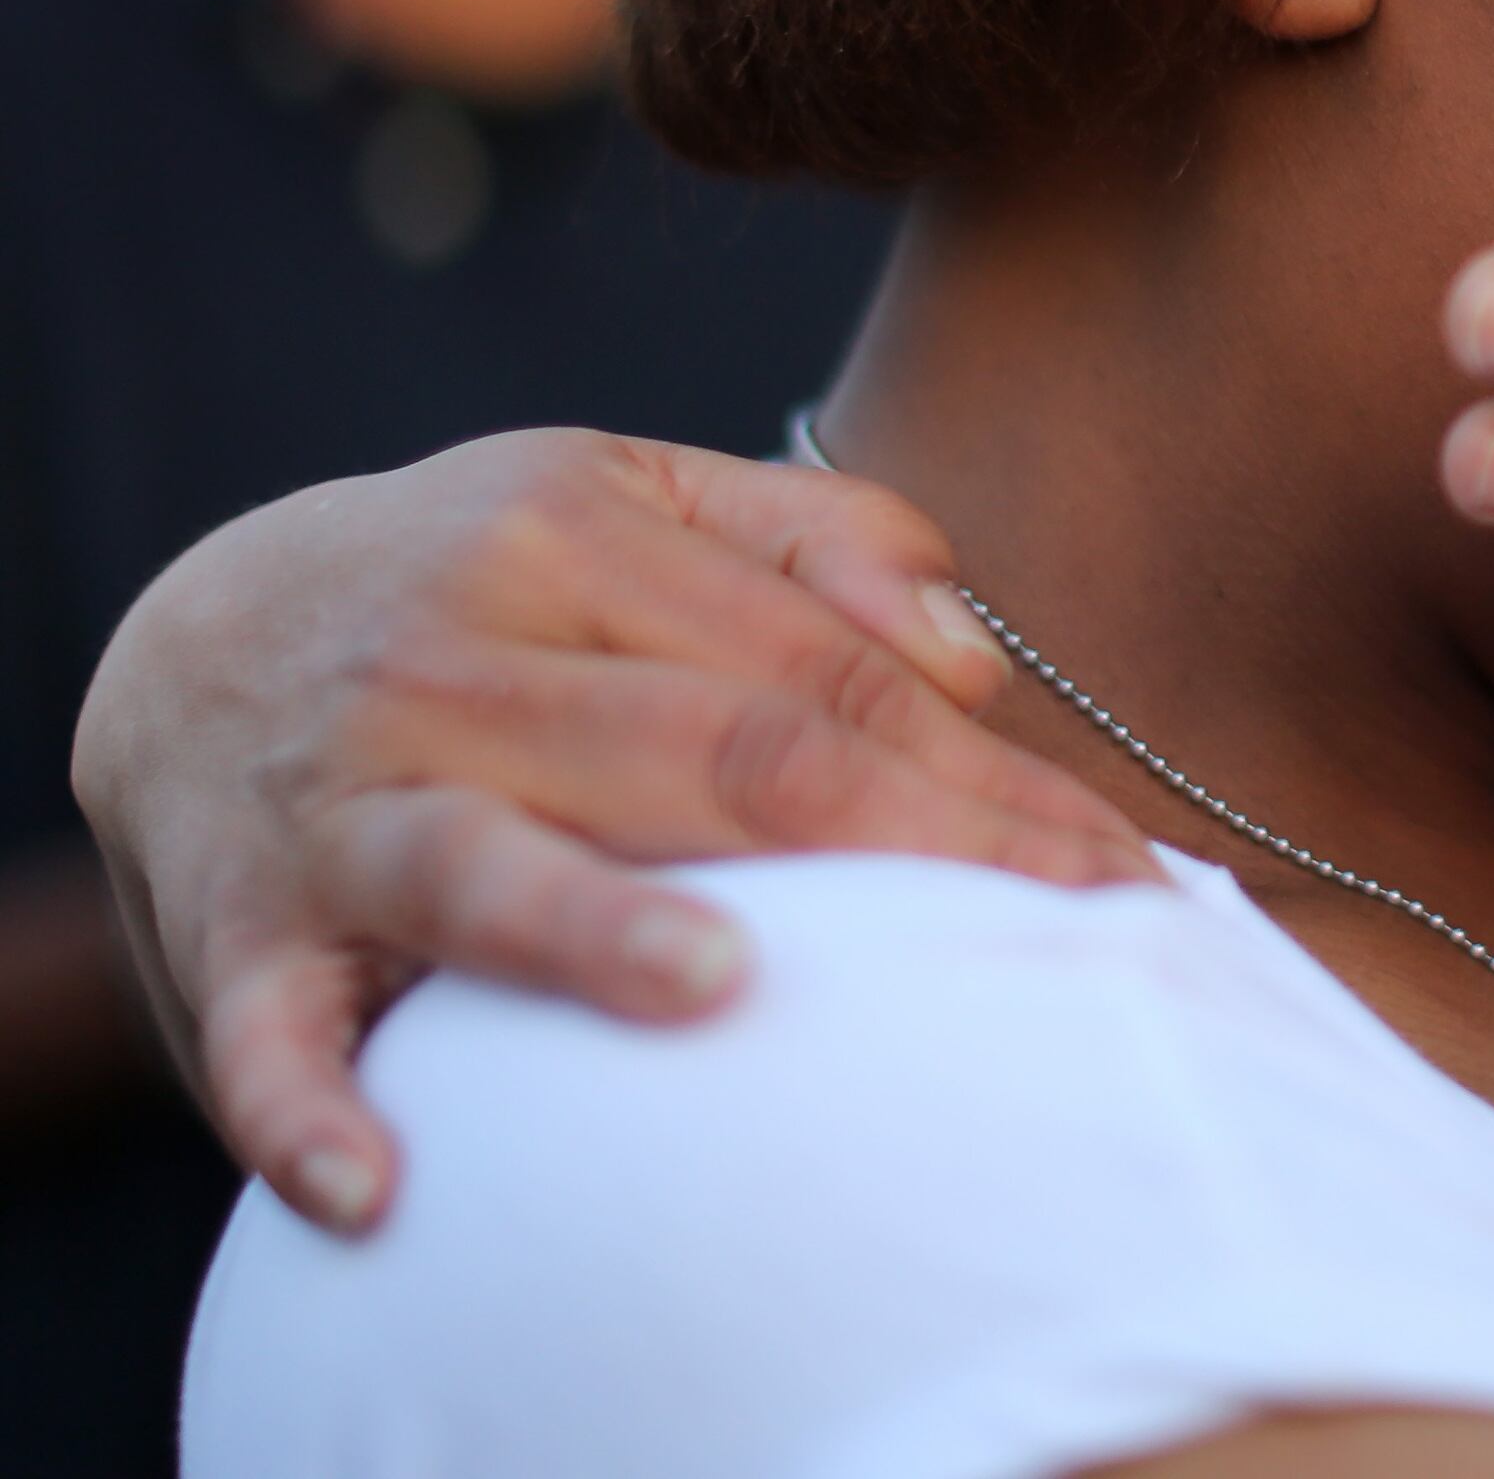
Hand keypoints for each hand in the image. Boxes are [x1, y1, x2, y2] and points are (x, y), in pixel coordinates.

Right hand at [68, 430, 1156, 1234]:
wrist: (188, 630)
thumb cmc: (483, 582)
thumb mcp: (632, 494)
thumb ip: (817, 543)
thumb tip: (975, 660)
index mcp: (575, 535)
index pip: (826, 674)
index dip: (987, 781)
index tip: (1121, 878)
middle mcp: (460, 654)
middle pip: (713, 760)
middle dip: (903, 850)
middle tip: (1051, 944)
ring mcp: (345, 797)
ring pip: (487, 861)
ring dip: (594, 930)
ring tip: (716, 986)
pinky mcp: (240, 928)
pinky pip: (268, 1032)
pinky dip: (308, 1108)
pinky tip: (382, 1183)